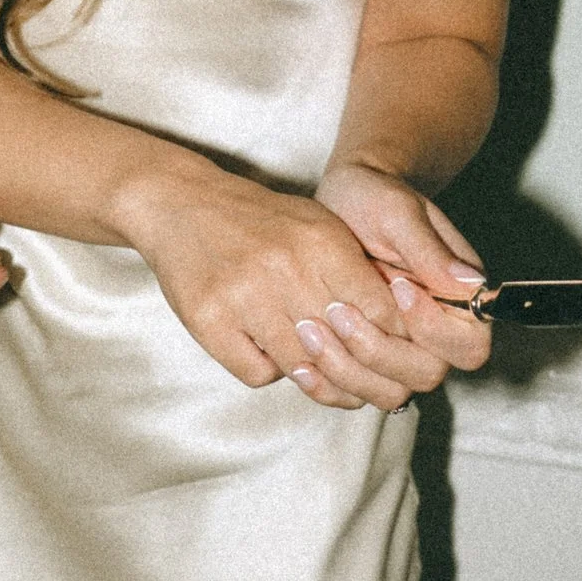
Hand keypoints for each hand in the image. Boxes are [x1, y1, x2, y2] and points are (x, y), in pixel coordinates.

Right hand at [122, 161, 424, 410]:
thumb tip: (400, 332)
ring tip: (316, 363)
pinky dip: (268, 369)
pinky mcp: (209, 320)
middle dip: (361, 370)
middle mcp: (285, 269)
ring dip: (315, 374)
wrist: (181, 204)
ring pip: (303, 369)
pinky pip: (258, 373)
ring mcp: (244, 297)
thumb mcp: (318, 230)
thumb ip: (358, 275)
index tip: (393, 351)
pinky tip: (265, 347)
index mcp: (322, 243)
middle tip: (364, 376)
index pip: (379, 312)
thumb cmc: (261, 223)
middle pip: (345, 349)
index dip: (392, 340)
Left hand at [298, 164, 492, 399]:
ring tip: (310, 329)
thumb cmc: (374, 197)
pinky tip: (300, 362)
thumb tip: (471, 283)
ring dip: (349, 370)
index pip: (468, 346)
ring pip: (390, 391)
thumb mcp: (399, 213)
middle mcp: (433, 330)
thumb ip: (430, 250)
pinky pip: (355, 389)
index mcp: (458, 299)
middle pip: (427, 374)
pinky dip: (328, 383)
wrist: (338, 199)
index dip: (434, 329)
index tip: (398, 287)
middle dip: (380, 352)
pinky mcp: (362, 353)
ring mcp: (397, 345)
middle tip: (339, 309)